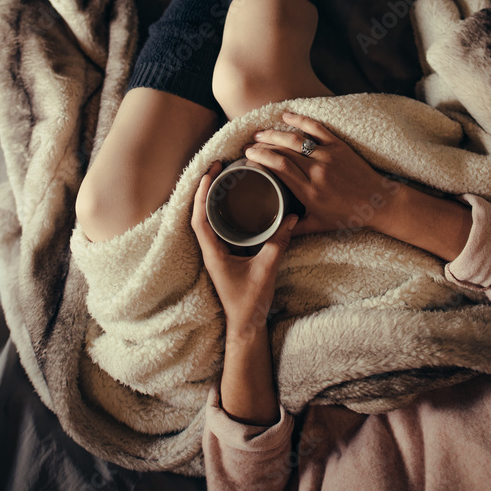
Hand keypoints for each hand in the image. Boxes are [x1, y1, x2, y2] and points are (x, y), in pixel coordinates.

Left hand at [191, 159, 298, 336]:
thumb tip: (292, 216)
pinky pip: (214, 225)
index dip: (201, 195)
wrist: (246, 325)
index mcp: (213, 253)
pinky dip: (218, 208)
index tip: (210, 174)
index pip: (199, 218)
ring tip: (220, 175)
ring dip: (209, 196)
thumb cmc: (251, 301)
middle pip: (198, 213)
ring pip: (204, 218)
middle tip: (216, 165)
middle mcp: (210, 250)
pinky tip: (229, 198)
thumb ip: (278, 242)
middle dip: (204, 188)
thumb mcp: (267, 269)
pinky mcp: (222, 254)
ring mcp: (214, 252)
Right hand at [243, 111, 395, 236]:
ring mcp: (329, 157)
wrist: (378, 202)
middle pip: (284, 151)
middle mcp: (318, 172)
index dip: (261, 158)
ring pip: (296, 139)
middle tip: (249, 144)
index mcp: (310, 192)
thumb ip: (293, 228)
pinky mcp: (339, 146)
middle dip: (263, 145)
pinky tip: (286, 115)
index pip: (279, 168)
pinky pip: (316, 128)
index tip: (248, 156)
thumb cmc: (348, 215)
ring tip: (260, 133)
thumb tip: (272, 230)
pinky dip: (300, 120)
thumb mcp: (318, 225)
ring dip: (275, 133)